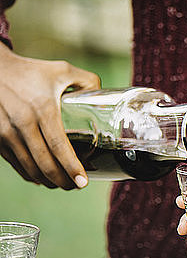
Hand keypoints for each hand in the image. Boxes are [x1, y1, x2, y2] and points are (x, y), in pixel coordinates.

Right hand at [0, 42, 100, 188]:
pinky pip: (16, 165)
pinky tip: (42, 178)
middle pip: (45, 164)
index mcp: (43, 109)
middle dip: (63, 181)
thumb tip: (105, 98)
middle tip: (77, 186)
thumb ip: (87, 81)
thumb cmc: (31, 71)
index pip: (59, 146)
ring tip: (63, 184)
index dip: (72, 167)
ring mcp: (7, 134)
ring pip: (30, 169)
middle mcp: (23, 124)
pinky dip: (31, 176)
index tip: (83, 181)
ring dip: (48, 182)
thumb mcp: (62, 71)